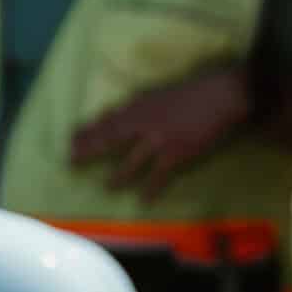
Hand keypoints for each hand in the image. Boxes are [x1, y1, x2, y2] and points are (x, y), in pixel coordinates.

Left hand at [71, 67, 252, 199]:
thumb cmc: (193, 91)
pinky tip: (143, 200)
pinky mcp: (175, 153)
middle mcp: (143, 123)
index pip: (105, 120)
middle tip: (72, 161)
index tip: (71, 138)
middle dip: (89, 151)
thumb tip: (114, 116)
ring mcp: (158, 140)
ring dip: (117, 176)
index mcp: (139, 106)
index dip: (87, 130)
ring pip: (130, 162)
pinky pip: (158, 176)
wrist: (220, 97)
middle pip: (109, 140)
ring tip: (107, 187)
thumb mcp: (159, 93)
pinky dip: (150, 189)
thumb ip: (138, 106)